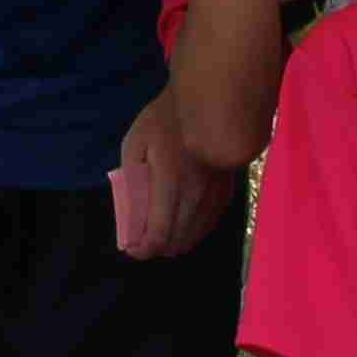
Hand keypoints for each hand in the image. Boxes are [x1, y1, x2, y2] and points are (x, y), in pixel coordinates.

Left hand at [110, 87, 226, 260]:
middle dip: (156, 249)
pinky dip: (192, 232)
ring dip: (175, 244)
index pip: (159, 233)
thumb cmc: (167, 120)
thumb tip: (130, 212)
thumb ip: (131, 178)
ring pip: (194, 237)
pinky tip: (182, 226)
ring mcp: (214, 197)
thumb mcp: (136, 142)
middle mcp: (194, 196)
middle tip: (142, 244)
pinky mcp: (226, 194)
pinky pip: (208, 225)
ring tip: (160, 238)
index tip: (132, 248)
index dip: (144, 248)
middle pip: (177, 242)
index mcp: (169, 184)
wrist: (212, 107)